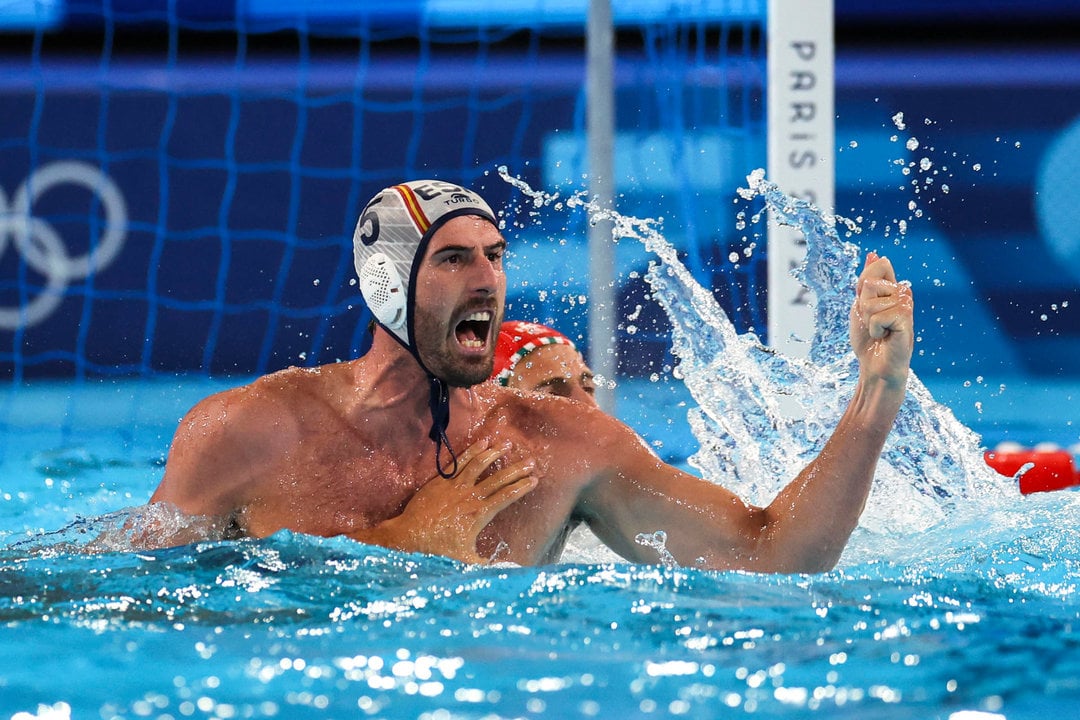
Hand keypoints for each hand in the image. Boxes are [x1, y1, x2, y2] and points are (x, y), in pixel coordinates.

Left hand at [352, 440, 536, 562]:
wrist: (409, 536)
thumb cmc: (437, 550)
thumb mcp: (465, 560)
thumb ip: (488, 564)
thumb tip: (512, 568)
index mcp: (479, 514)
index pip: (506, 497)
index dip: (521, 487)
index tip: (534, 479)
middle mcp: (470, 497)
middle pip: (498, 478)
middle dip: (516, 469)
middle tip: (531, 460)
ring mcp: (456, 486)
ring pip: (480, 464)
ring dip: (495, 453)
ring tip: (508, 444)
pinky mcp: (443, 480)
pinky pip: (461, 461)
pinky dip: (473, 450)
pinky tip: (484, 442)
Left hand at [849, 252, 913, 388]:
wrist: (874, 366)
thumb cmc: (868, 339)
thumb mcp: (861, 305)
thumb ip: (866, 280)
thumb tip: (874, 254)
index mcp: (893, 288)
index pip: (878, 266)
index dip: (863, 287)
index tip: (866, 306)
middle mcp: (903, 293)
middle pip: (868, 283)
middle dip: (862, 306)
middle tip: (872, 323)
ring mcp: (907, 305)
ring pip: (871, 302)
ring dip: (868, 321)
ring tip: (879, 332)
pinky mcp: (906, 319)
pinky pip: (878, 316)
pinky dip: (874, 329)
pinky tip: (885, 337)